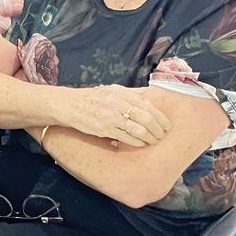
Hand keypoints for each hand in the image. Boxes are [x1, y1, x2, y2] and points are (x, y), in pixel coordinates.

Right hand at [57, 84, 171, 147]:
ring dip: (149, 137)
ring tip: (153, 141)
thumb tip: (149, 102)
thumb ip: (129, 96)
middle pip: (146, 118)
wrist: (69, 105)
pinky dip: (137, 142)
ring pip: (138, 129)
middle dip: (157, 129)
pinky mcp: (104, 128)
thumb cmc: (91, 99)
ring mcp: (110, 116)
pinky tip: (141, 144)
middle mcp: (117, 103)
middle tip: (162, 135)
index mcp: (121, 93)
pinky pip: (126, 137)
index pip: (147, 105)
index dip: (160, 117)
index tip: (166, 125)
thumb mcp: (110, 92)